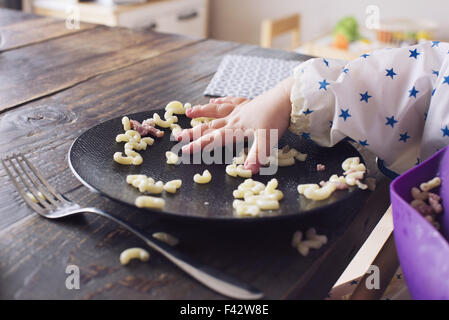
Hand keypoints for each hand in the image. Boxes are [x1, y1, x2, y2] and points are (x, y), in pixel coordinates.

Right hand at [176, 77, 293, 172]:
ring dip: (202, 112)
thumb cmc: (277, 119)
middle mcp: (234, 119)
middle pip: (209, 126)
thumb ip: (256, 156)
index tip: (183, 150)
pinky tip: (215, 99)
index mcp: (236, 130)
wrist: (287, 98)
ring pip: (216, 111)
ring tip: (189, 112)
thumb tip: (248, 172)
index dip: (198, 146)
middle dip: (193, 132)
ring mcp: (240, 109)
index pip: (213, 140)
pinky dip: (221, 101)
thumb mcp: (267, 141)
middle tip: (178, 135)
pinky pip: (231, 101)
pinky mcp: (248, 102)